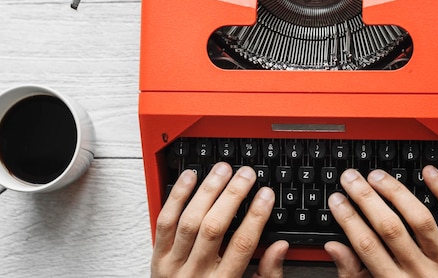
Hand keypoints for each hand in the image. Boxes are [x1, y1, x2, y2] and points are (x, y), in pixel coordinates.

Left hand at [151, 162, 288, 277]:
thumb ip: (266, 275)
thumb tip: (280, 247)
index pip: (241, 245)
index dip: (256, 216)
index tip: (266, 194)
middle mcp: (196, 274)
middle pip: (214, 228)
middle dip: (232, 196)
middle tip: (246, 175)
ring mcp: (174, 264)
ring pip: (190, 221)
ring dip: (208, 191)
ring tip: (223, 170)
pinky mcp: (157, 256)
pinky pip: (165, 221)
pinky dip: (177, 196)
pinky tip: (190, 177)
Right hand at [325, 165, 437, 277]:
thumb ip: (354, 274)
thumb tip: (334, 247)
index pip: (367, 246)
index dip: (348, 219)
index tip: (337, 200)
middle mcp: (421, 272)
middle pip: (391, 228)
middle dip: (366, 198)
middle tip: (351, 179)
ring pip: (420, 219)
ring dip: (396, 193)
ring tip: (377, 176)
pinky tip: (429, 173)